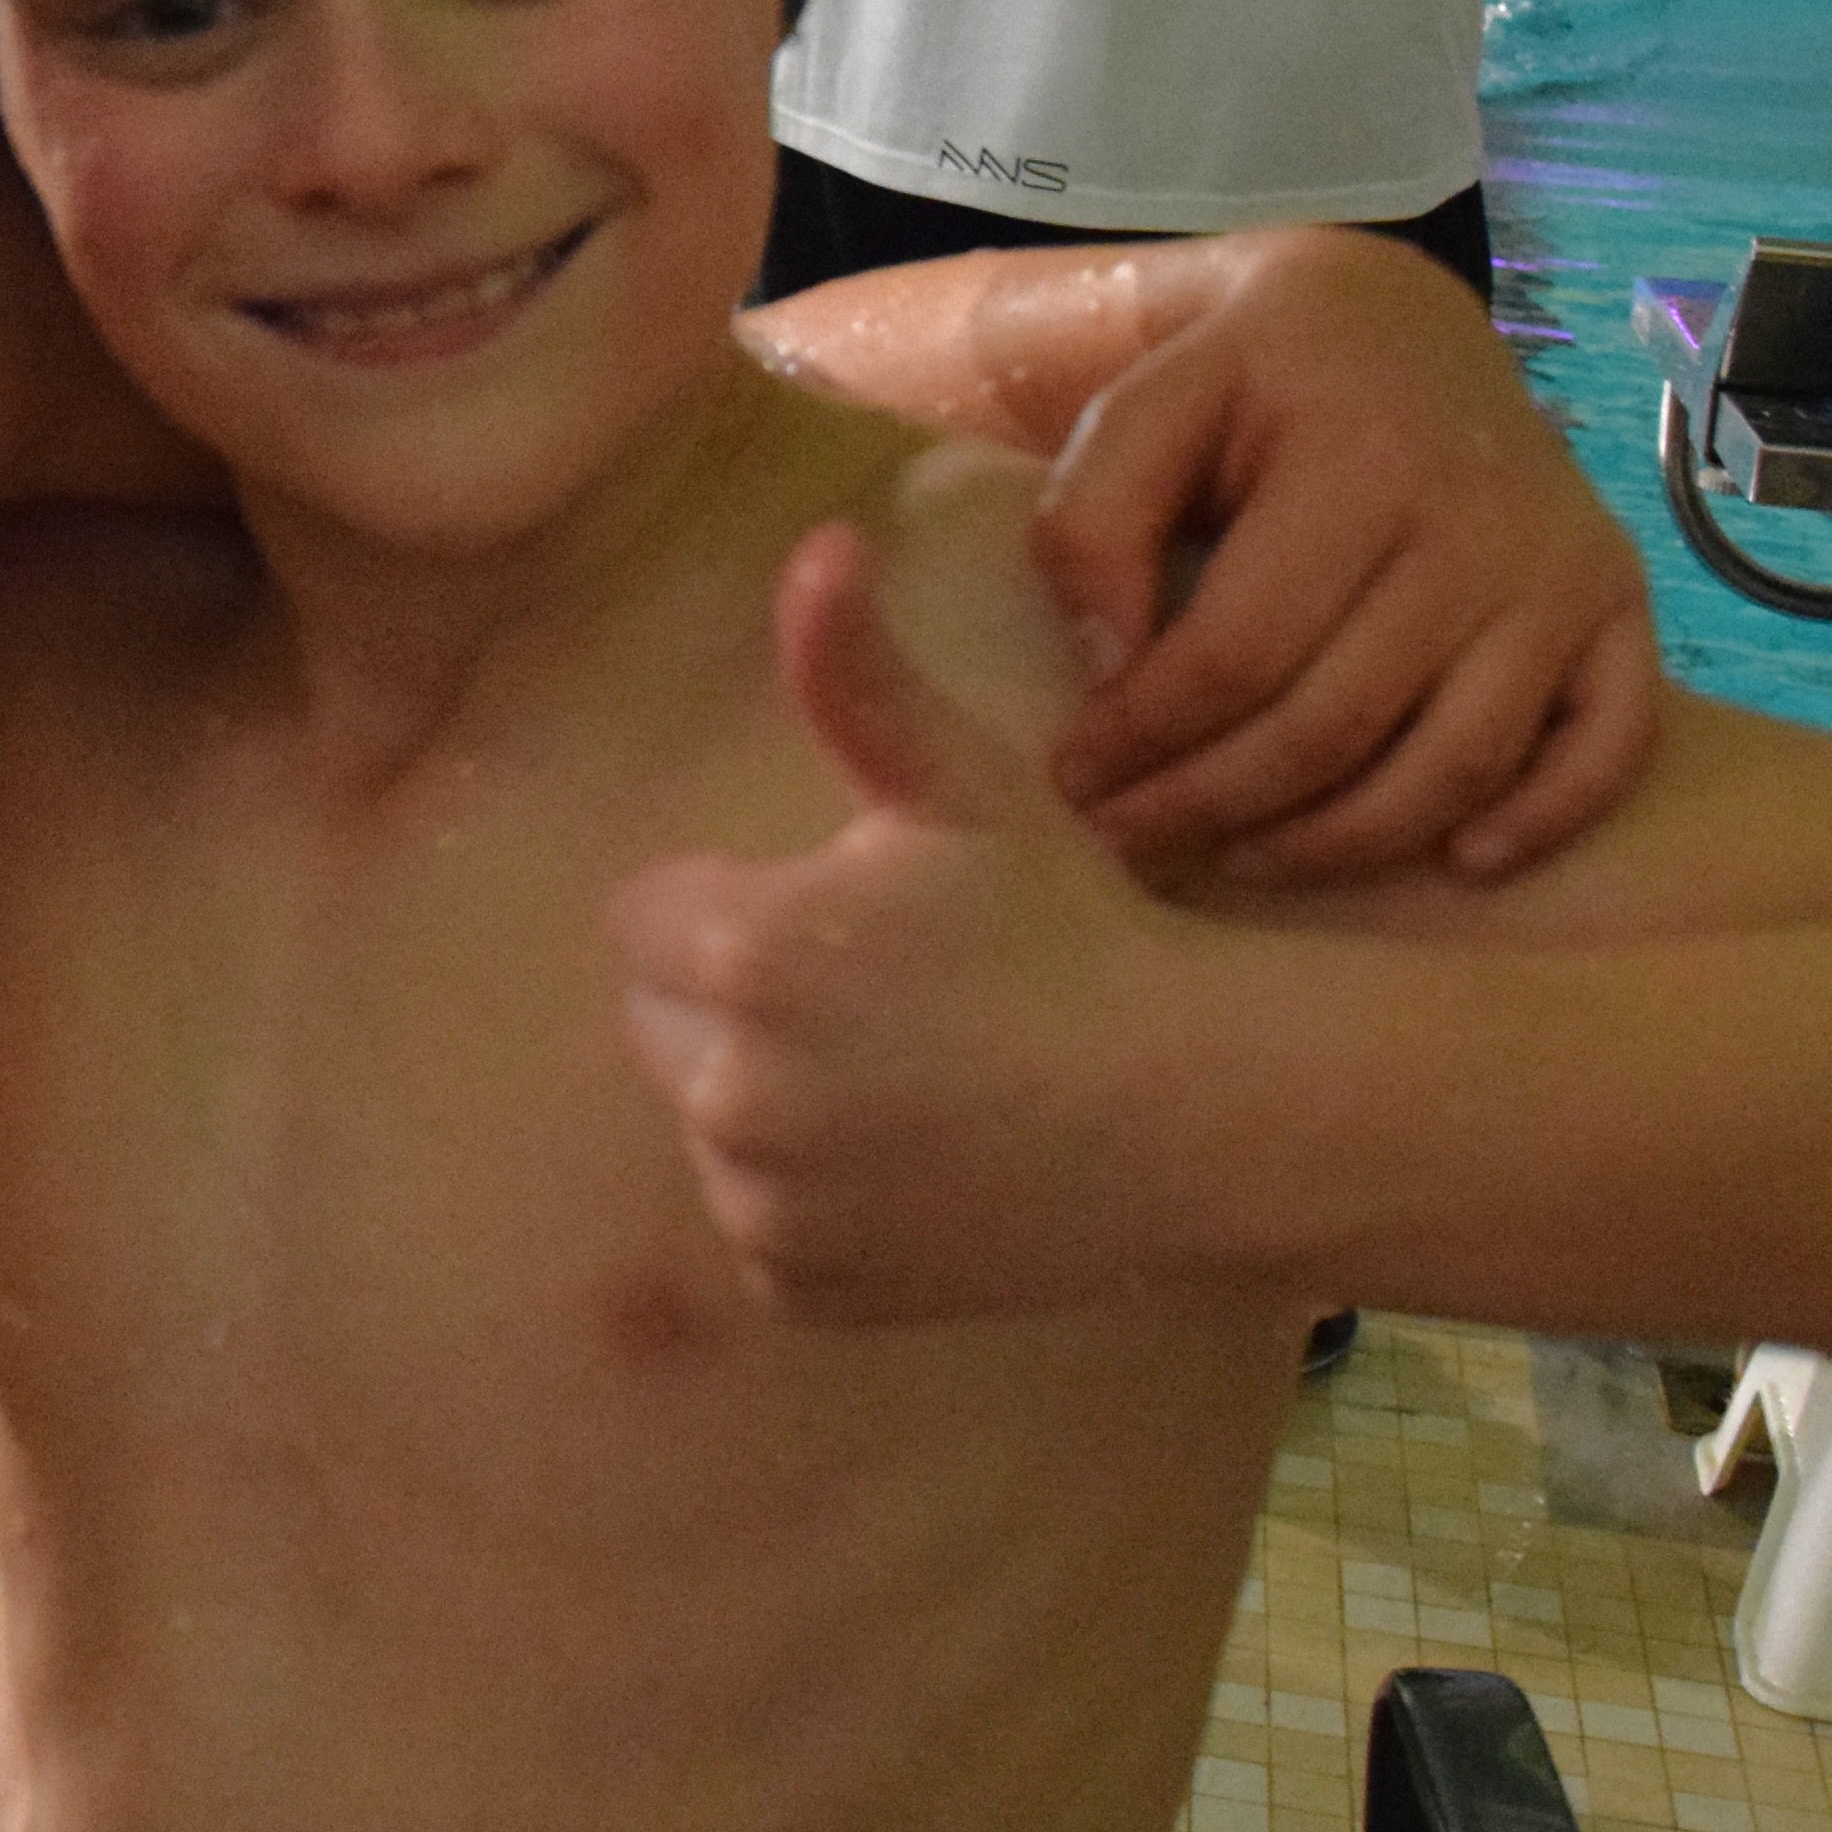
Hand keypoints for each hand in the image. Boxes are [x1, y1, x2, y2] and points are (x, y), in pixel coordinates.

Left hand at [608, 523, 1200, 1322]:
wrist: (1188, 1107)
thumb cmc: (1070, 927)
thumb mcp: (962, 785)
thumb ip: (856, 676)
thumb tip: (819, 545)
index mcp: (743, 954)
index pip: (644, 917)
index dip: (734, 904)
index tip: (840, 911)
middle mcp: (728, 1090)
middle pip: (661, 1020)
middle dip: (734, 997)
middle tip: (878, 992)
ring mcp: (762, 1200)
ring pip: (708, 1119)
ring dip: (771, 1094)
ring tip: (907, 1072)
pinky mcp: (797, 1287)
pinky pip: (758, 1217)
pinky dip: (812, 1196)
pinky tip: (916, 1157)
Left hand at [1020, 232, 1657, 888]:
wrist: (1398, 323)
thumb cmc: (1252, 384)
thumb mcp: (1147, 407)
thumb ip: (1093, 522)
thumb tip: (1112, 668)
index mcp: (1356, 458)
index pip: (1238, 651)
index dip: (1147, 735)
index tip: (1077, 776)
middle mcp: (1481, 521)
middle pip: (1338, 723)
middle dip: (1216, 804)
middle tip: (1130, 837)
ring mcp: (1565, 570)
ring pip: (1458, 762)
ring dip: (1341, 842)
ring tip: (1240, 860)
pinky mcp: (1621, 606)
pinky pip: (1607, 747)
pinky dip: (1541, 821)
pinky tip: (1456, 864)